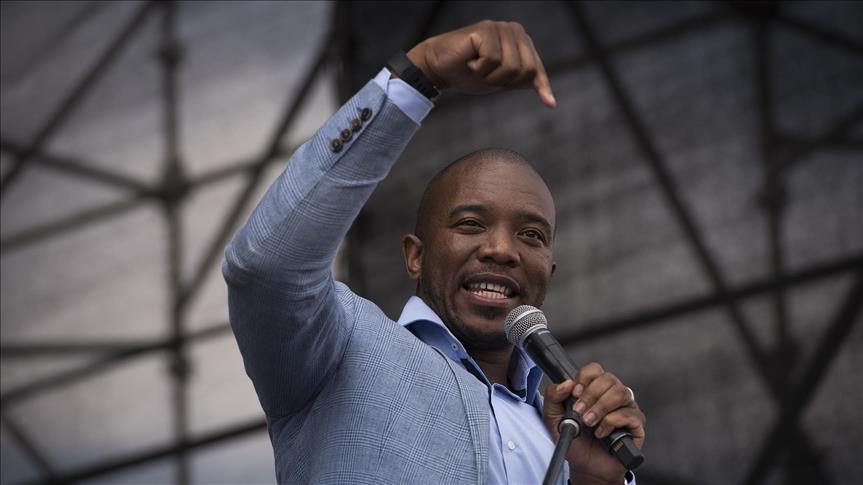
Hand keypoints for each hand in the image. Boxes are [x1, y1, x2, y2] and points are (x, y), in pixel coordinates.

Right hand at [406, 20, 555, 107]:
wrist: (440, 69)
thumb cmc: (469, 73)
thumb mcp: (501, 81)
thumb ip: (523, 83)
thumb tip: (550, 101)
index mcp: (521, 41)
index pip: (536, 68)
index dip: (541, 86)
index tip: (550, 104)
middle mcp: (514, 30)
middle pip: (527, 70)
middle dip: (505, 82)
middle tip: (486, 76)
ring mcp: (500, 28)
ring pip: (511, 67)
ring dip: (490, 76)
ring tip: (477, 68)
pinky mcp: (485, 30)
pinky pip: (493, 61)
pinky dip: (480, 68)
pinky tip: (470, 60)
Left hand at [543, 363, 645, 484]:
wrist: (584, 465)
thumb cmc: (574, 439)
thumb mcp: (553, 417)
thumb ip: (553, 397)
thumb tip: (566, 383)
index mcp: (595, 389)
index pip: (595, 370)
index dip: (585, 378)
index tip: (574, 393)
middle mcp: (612, 395)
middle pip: (609, 379)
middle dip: (591, 395)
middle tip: (579, 411)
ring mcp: (627, 408)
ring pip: (621, 393)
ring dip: (600, 407)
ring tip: (589, 423)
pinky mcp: (636, 425)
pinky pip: (629, 414)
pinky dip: (611, 423)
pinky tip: (601, 433)